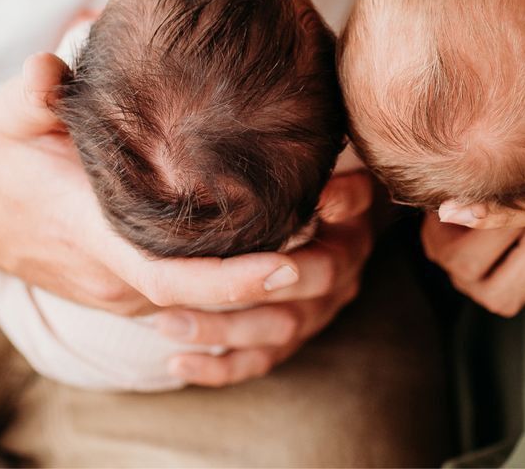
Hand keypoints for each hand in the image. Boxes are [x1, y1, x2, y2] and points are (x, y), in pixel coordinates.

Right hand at [0, 55, 311, 317]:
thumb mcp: (7, 120)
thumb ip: (32, 96)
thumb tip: (51, 64)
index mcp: (95, 239)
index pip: (172, 277)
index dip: (232, 278)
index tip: (288, 263)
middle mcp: (117, 278)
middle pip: (207, 302)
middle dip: (274, 289)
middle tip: (342, 253)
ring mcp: (125, 288)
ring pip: (207, 307)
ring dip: (268, 294)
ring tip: (334, 253)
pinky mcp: (132, 283)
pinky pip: (195, 295)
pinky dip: (242, 284)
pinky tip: (289, 252)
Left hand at [152, 171, 374, 385]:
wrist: (319, 230)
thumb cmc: (297, 190)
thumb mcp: (311, 170)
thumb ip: (306, 163)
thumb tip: (298, 158)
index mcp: (353, 219)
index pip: (356, 201)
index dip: (341, 197)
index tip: (314, 193)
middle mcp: (344, 268)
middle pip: (315, 276)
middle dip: (257, 279)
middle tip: (201, 280)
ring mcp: (320, 309)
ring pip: (281, 328)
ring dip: (224, 328)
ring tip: (168, 323)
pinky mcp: (294, 337)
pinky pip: (263, 360)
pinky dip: (222, 366)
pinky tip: (180, 362)